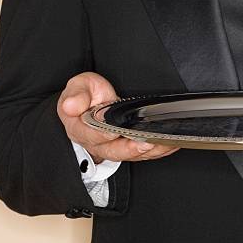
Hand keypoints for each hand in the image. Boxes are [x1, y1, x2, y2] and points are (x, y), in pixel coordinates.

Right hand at [57, 72, 178, 163]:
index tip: (113, 131)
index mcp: (81, 128)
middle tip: (147, 142)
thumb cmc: (85, 95)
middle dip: (132, 148)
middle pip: (115, 151)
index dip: (102, 134)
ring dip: (150, 151)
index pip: (92, 135)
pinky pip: (143, 154)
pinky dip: (158, 150)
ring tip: (165, 143)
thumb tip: (71, 105)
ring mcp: (112, 147)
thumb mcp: (78, 87)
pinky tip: (171, 144)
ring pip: (132, 155)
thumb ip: (76, 94)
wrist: (89, 104)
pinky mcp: (127, 147)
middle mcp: (97, 143)